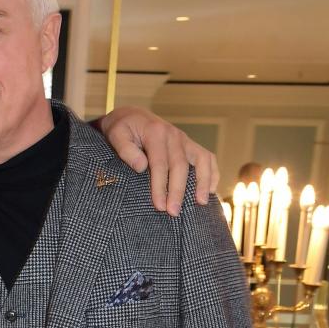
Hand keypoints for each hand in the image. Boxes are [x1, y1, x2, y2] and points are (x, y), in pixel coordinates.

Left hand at [99, 106, 219, 215]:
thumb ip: (126, 150)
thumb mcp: (116, 134)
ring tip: (201, 203)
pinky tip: (210, 191)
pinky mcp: (189, 144)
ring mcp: (184, 139)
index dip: (160, 186)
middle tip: (173, 212)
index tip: (159, 205)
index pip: (160, 163)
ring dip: (202, 182)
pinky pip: (207, 157)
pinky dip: (212, 173)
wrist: (132, 116)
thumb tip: (142, 167)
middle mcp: (173, 135)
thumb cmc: (122, 128)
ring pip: (201, 160)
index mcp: (155, 132)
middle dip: (178, 191)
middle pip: (180, 166)